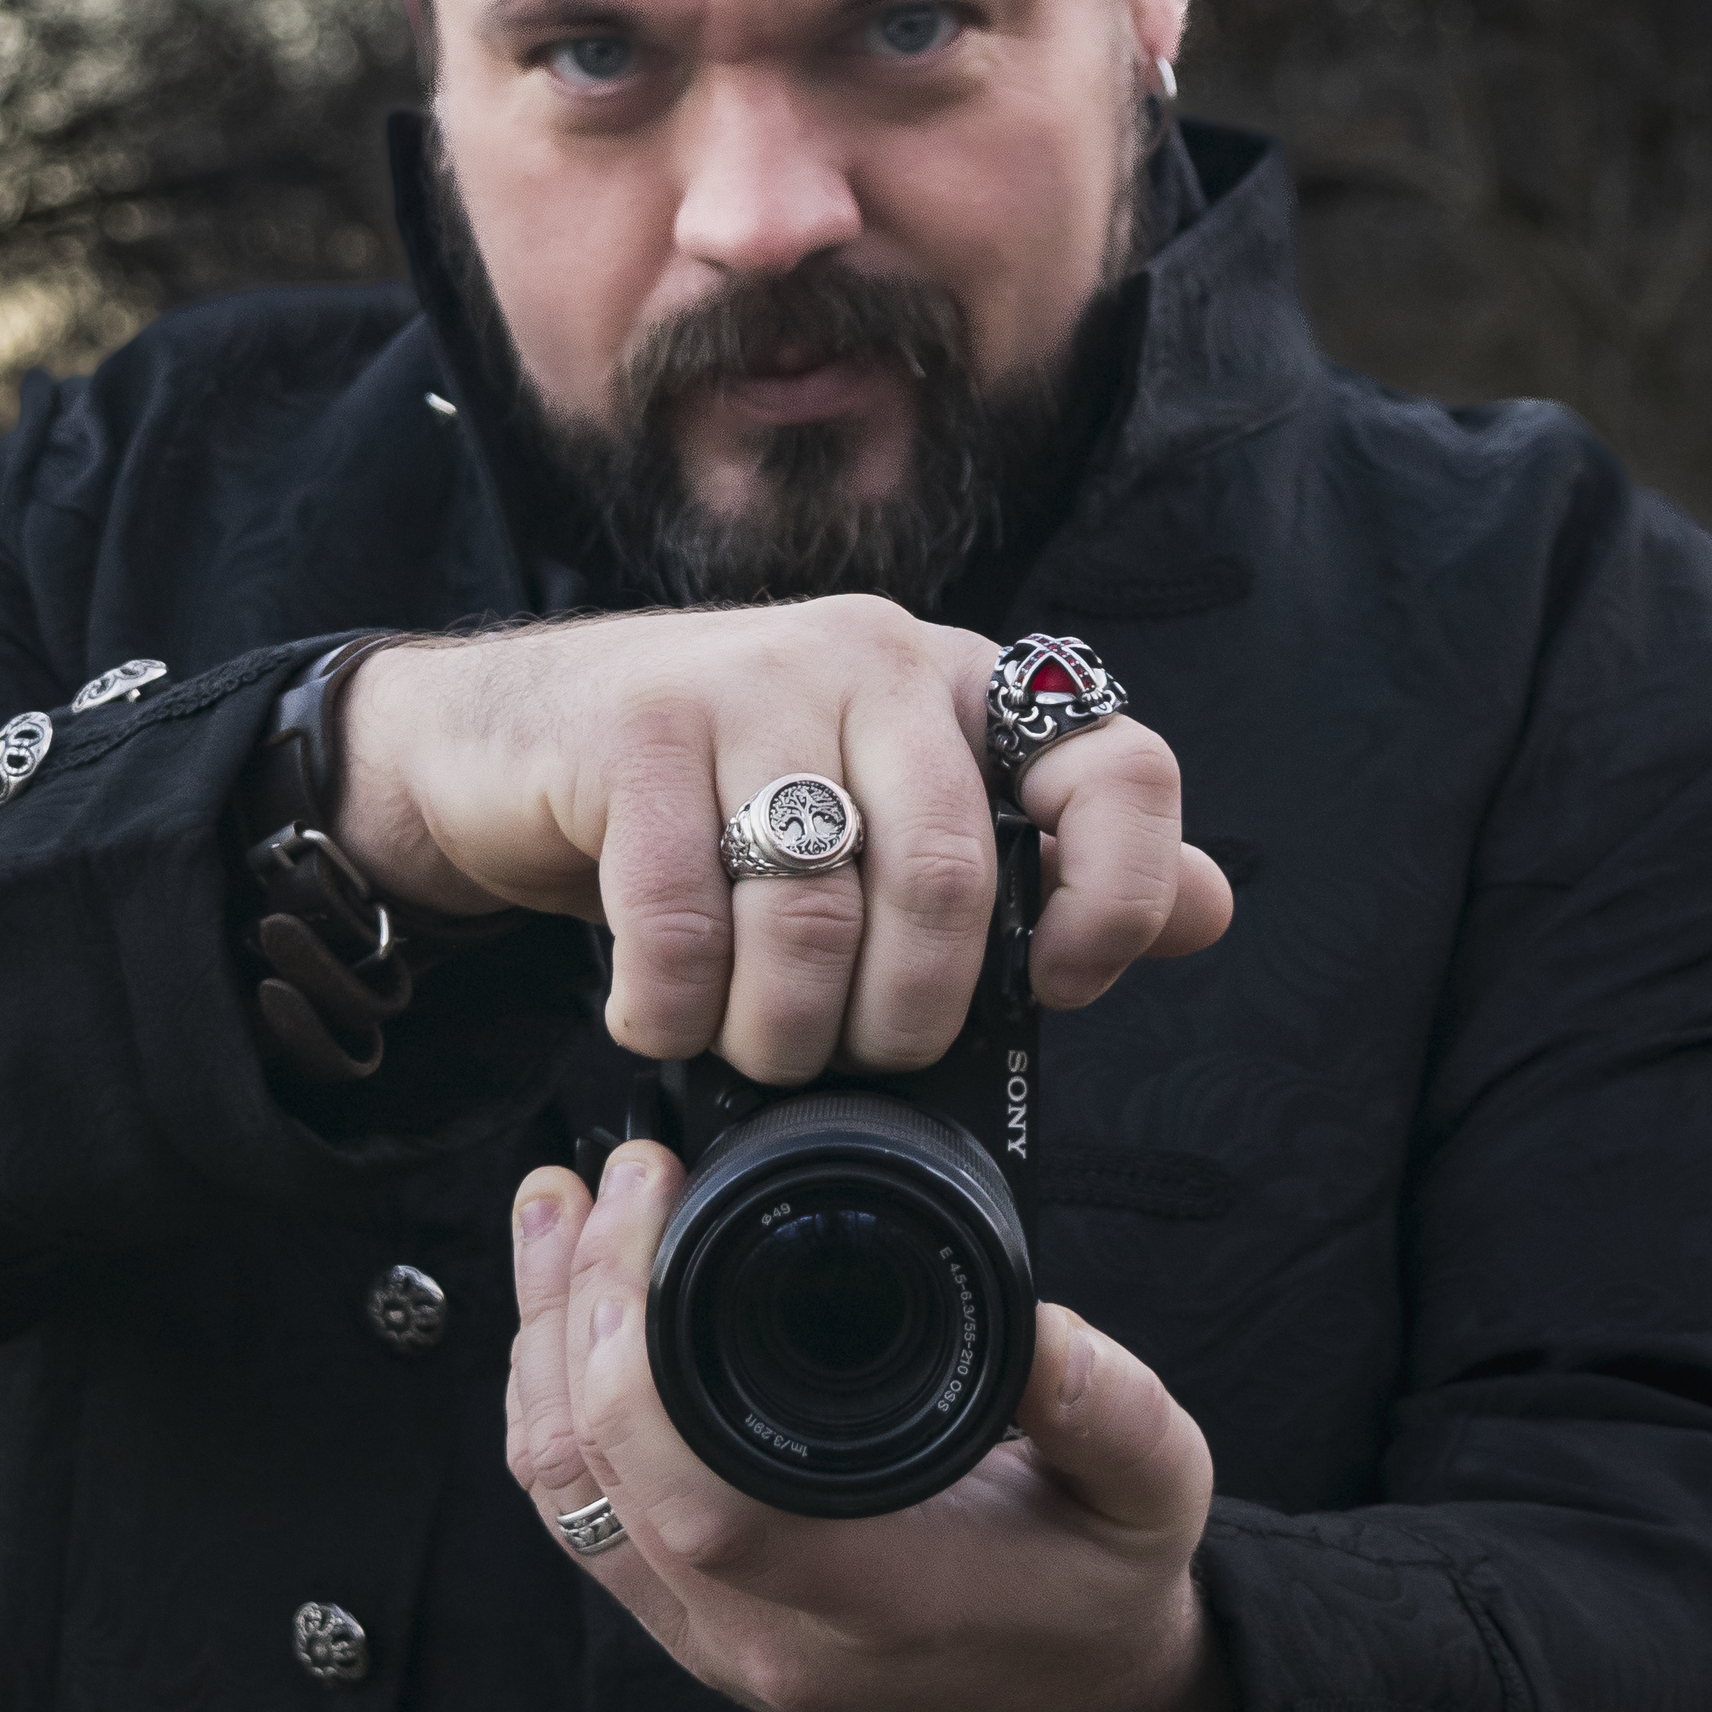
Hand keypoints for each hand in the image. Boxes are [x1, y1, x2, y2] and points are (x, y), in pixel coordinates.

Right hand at [333, 599, 1231, 1082]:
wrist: (507, 737)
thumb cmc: (714, 797)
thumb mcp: (885, 816)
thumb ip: (1040, 867)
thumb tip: (1204, 908)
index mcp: (958, 684)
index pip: (1112, 761)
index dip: (1114, 896)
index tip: (1063, 986)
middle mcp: (871, 657)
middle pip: (953, 879)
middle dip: (906, 1017)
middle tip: (855, 1054)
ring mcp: (750, 678)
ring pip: (814, 913)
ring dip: (779, 1031)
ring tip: (749, 1043)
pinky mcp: (637, 727)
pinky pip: (680, 920)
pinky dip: (670, 1010)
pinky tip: (656, 1014)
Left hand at [505, 1142, 1237, 1711]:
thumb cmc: (1104, 1603)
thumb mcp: (1155, 1498)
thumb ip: (1111, 1409)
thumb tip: (1041, 1320)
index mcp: (876, 1602)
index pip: (704, 1502)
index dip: (636, 1351)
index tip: (653, 1199)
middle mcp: (765, 1635)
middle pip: (597, 1476)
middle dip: (574, 1302)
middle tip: (604, 1173)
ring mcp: (712, 1640)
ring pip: (563, 1492)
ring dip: (541, 1342)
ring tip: (554, 1212)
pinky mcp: (690, 1625)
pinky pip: (580, 1515)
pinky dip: (555, 1401)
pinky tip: (566, 1313)